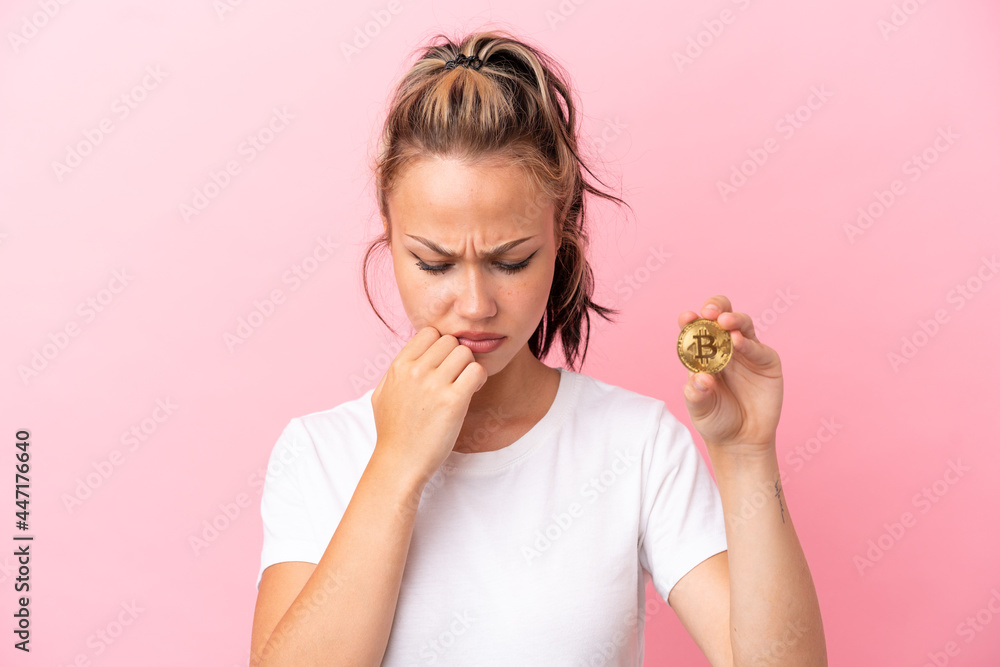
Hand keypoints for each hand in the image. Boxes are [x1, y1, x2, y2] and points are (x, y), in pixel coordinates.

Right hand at [371, 326, 487, 486]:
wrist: (399, 463)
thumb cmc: (392, 433)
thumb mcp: (382, 394)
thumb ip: (396, 372)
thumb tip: (409, 357)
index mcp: (398, 366)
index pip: (429, 332)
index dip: (440, 345)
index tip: (442, 363)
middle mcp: (415, 371)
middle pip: (450, 340)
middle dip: (456, 356)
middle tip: (456, 376)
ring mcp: (434, 385)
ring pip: (465, 353)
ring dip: (469, 367)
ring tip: (464, 385)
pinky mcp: (453, 401)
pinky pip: (476, 371)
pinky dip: (479, 379)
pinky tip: (471, 392)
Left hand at [678, 296, 782, 453]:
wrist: (742, 441)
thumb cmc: (716, 420)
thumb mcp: (700, 409)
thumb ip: (697, 394)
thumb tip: (700, 378)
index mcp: (703, 353)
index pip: (695, 330)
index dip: (690, 320)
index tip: (686, 317)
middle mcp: (725, 348)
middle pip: (721, 317)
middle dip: (715, 308)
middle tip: (709, 312)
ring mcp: (747, 352)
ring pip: (741, 325)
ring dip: (733, 319)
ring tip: (724, 321)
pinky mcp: (766, 362)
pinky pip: (758, 348)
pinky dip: (748, 343)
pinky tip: (738, 342)